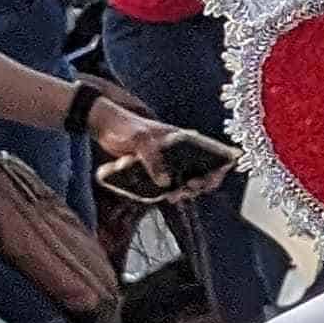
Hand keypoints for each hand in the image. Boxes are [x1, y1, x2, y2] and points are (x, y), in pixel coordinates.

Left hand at [87, 98, 219, 194]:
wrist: (106, 126)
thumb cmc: (127, 127)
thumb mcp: (141, 139)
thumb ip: (153, 160)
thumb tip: (164, 183)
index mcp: (185, 138)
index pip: (213, 153)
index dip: (217, 169)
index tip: (206, 181)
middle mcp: (181, 151)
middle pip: (202, 171)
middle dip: (199, 185)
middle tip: (185, 190)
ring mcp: (168, 161)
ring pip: (185, 181)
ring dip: (183, 191)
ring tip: (172, 196)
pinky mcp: (155, 170)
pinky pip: (168, 185)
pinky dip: (168, 192)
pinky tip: (163, 196)